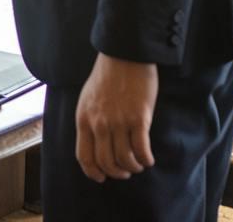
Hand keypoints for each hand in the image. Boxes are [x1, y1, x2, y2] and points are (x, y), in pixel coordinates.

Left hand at [75, 53, 157, 181]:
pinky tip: (148, 158)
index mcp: (84, 118)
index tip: (102, 177)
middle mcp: (99, 123)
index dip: (93, 172)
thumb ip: (90, 120)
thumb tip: (95, 143)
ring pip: (125, 160)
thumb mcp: (88, 98)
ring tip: (138, 163)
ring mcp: (118, 122)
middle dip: (117, 172)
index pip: (84, 156)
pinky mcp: (138, 119)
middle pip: (106, 163)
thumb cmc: (106, 75)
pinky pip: (142, 150)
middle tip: (125, 171)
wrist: (123, 54)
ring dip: (134, 167)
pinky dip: (146, 159)